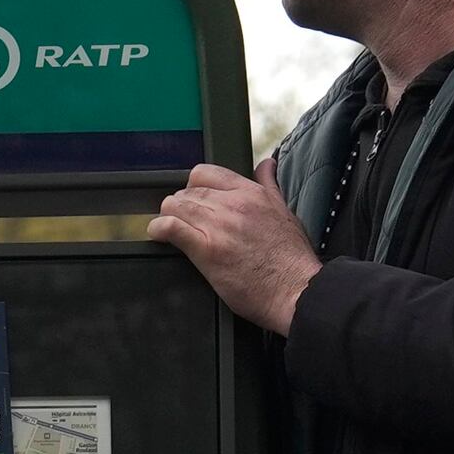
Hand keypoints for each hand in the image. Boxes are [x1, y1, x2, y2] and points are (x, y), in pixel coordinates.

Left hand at [147, 164, 323, 336]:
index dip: (192, 186)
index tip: (191, 200)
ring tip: (167, 229)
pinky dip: (159, 229)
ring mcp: (219, 226)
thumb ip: (269, 185)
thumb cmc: (292, 258)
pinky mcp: (207, 250)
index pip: (206, 173)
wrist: (296, 289)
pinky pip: (171, 228)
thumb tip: (267, 164)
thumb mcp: (284, 210)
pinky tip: (158, 235)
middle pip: (188, 191)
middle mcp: (234, 204)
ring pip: (176, 206)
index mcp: (251, 193)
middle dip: (179, 205)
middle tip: (180, 221)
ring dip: (167, 216)